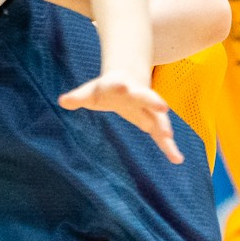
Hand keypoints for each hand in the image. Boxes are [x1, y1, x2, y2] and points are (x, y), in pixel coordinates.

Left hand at [57, 73, 181, 163]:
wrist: (128, 80)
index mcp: (121, 87)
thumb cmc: (105, 89)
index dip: (120, 86)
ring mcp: (149, 108)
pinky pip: (163, 135)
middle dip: (153, 101)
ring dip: (164, 128)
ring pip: (159, 117)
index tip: (123, 85)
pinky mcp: (154, 122)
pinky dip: (170, 147)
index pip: (120, 85)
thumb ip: (78, 97)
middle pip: (147, 97)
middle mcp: (139, 95)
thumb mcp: (90, 92)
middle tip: (162, 106)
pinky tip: (177, 159)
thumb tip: (62, 101)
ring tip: (169, 140)